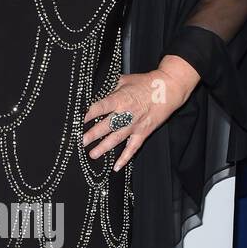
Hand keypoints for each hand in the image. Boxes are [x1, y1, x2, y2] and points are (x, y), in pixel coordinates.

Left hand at [82, 56, 200, 170]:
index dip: (88, 114)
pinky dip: (125, 158)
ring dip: (104, 147)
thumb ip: (109, 88)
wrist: (168, 89)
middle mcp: (126, 113)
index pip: (101, 107)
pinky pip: (133, 148)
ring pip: (117, 138)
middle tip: (81, 142)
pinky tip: (116, 167)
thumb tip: (95, 92)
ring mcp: (135, 125)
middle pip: (106, 126)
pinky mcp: (143, 133)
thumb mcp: (124, 80)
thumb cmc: (145, 83)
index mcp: (119, 99)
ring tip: (93, 154)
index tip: (78, 121)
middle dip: (92, 135)